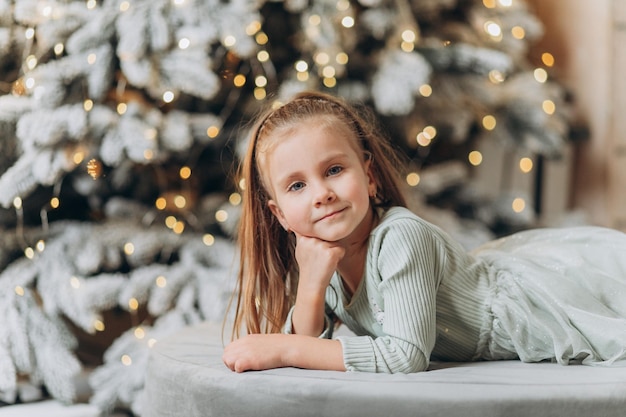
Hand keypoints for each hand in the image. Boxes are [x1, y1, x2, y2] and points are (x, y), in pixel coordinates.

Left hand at [223, 334, 345, 372]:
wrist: (289, 347)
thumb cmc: (279, 348)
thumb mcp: (262, 343)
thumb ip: (253, 347)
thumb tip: (248, 355)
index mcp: (246, 339)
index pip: (228, 349)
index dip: (232, 358)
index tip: (240, 363)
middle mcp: (243, 343)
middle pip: (226, 355)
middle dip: (231, 363)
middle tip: (242, 368)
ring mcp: (246, 351)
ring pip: (228, 361)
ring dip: (234, 367)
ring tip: (245, 370)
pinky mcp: (249, 360)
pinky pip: (236, 367)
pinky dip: (240, 371)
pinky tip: (249, 370)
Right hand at [293, 232, 344, 291]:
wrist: (311, 284)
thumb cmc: (308, 267)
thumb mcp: (300, 250)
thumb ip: (301, 236)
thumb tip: (293, 225)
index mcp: (303, 238)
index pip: (317, 230)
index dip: (319, 238)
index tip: (316, 251)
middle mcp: (310, 240)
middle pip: (327, 236)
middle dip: (327, 246)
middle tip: (319, 259)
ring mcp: (320, 246)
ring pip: (335, 242)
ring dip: (333, 251)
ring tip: (323, 261)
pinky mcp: (330, 253)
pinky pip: (341, 250)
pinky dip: (339, 257)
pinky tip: (329, 264)